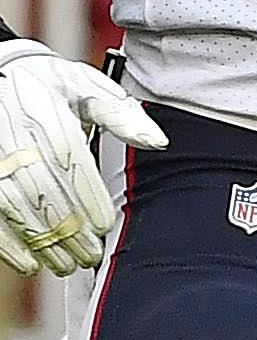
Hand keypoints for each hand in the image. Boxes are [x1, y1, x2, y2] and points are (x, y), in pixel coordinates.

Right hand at [0, 41, 163, 276]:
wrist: (0, 75)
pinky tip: (30, 262)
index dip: (86, 196)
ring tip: (66, 264)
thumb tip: (158, 141)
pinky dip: (8, 243)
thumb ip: (122, 116)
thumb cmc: (50, 85)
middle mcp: (14, 137)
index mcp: (48, 115)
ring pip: (14, 206)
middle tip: (91, 255)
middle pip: (42, 189)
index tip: (104, 224)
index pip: (69, 161)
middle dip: (68, 228)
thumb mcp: (88, 86)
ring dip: (41, 241)